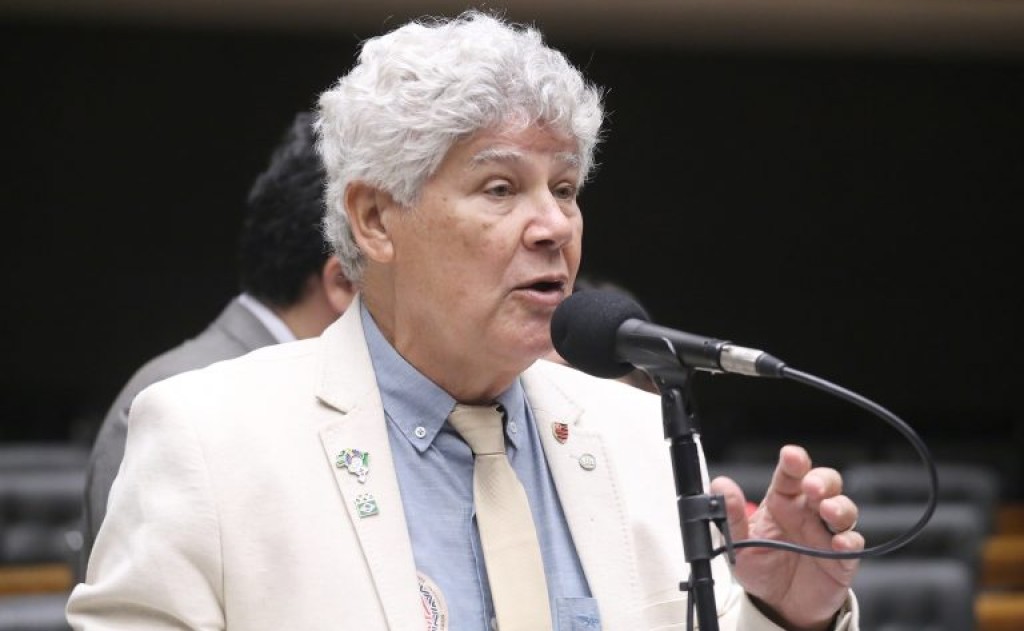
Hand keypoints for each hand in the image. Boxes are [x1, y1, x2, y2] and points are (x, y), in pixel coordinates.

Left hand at [709, 444, 862, 630]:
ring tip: (828, 510)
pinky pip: (853, 544)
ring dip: (839, 506)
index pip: (790, 474)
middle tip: (812, 486)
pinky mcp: (841, 558)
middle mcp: (807, 511)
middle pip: (825, 483)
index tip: (791, 455)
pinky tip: (840, 542)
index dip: (794, 461)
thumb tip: (720, 486)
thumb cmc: (760, 566)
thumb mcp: (738, 544)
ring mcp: (827, 532)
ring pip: (844, 509)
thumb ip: (731, 516)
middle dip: (822, 480)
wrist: (777, 605)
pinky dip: (849, 540)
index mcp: (782, 501)